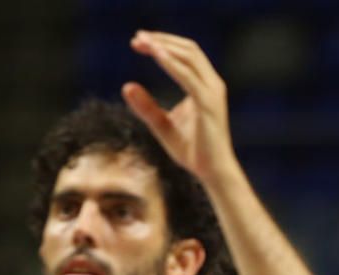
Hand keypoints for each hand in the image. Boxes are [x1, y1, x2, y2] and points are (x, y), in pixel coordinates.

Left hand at [124, 30, 234, 182]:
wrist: (212, 172)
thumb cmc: (193, 150)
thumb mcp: (162, 125)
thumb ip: (146, 106)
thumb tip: (126, 85)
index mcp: (205, 87)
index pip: (186, 55)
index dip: (163, 44)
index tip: (139, 42)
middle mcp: (212, 85)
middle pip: (189, 49)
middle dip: (162, 40)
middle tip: (136, 38)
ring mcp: (212, 93)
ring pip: (190, 57)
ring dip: (164, 46)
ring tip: (142, 42)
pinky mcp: (208, 104)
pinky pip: (189, 77)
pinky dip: (171, 63)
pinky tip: (156, 55)